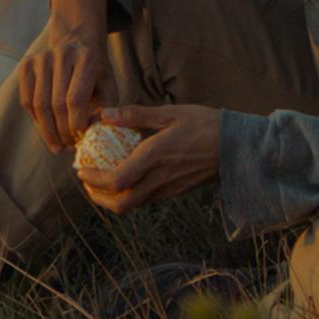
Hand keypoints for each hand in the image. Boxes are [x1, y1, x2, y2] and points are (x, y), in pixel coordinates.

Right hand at [18, 0, 111, 153]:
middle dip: (62, 132)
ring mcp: (41, 57)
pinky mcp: (27, 64)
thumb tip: (93, 133)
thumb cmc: (96, 71)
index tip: (81, 141)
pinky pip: (26, 100)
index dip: (76, 125)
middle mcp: (62, 54)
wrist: (77, 40)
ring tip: (58, 145)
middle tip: (68, 148)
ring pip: (39, 105)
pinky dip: (36, 120)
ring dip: (47, 131)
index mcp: (87, 58)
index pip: (76, 99)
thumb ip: (106, 110)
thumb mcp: (109, 86)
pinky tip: (47, 130)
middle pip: (56, 104)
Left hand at [75, 103, 222, 214]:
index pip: (116, 180)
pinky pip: (146, 200)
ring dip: (111, 199)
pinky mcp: (175, 192)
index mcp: (155, 157)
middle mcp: (160, 179)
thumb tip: (105, 113)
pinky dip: (128, 195)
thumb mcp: (170, 113)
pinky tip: (125, 178)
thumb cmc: (205, 124)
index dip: (93, 180)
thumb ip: (136, 115)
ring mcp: (169, 189)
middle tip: (86, 182)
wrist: (238, 147)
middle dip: (98, 197)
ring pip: (133, 205)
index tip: (80, 170)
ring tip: (100, 181)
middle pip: (121, 203)